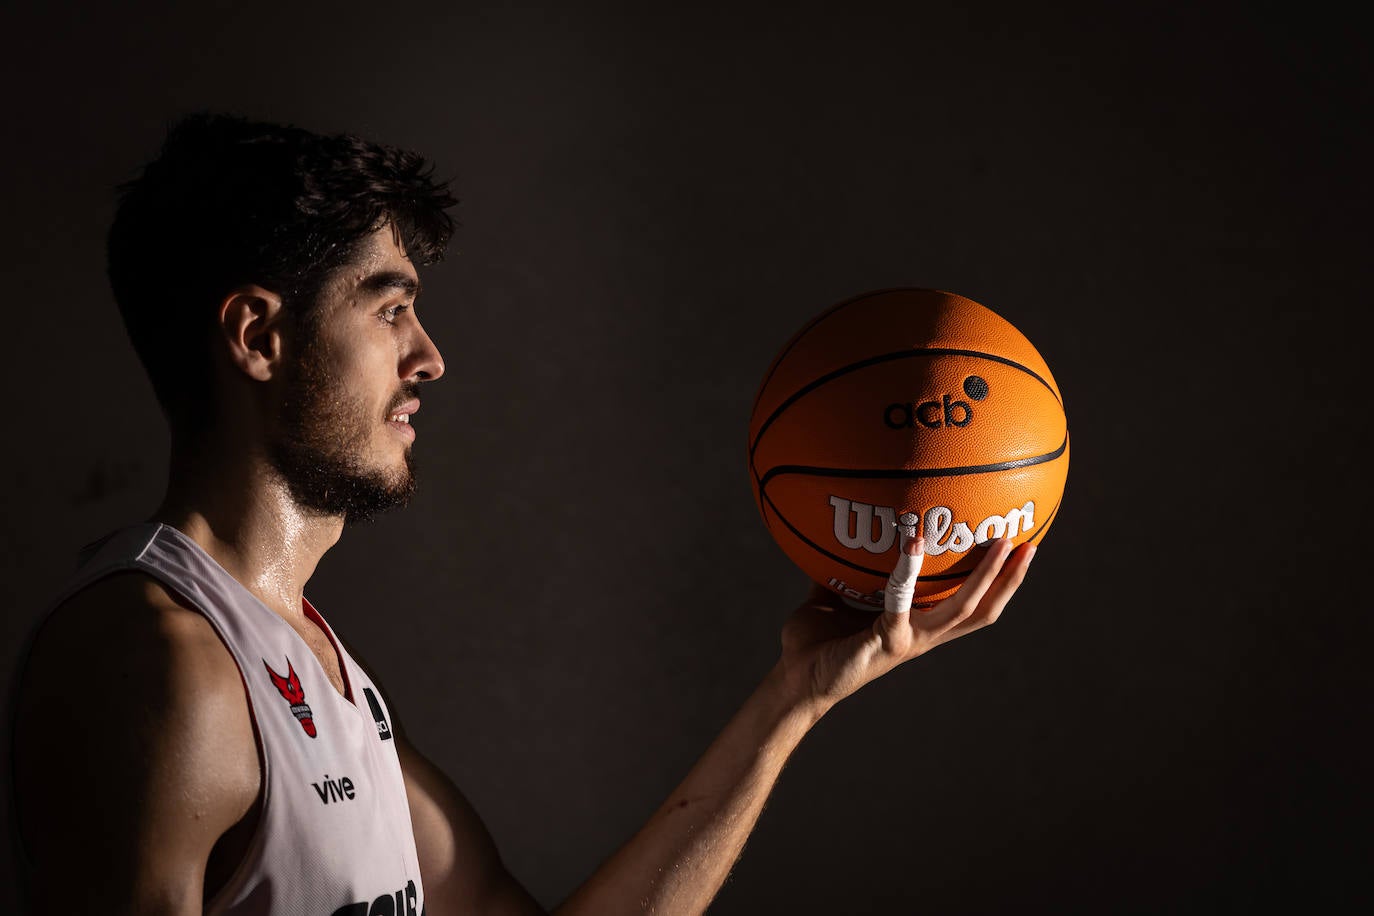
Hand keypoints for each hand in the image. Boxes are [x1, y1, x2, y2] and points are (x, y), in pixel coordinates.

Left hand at [777, 533, 1035, 711]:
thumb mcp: (832, 599)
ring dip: (985, 576)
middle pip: (983, 610)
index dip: (999, 585)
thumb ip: (842, 572)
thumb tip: (834, 535)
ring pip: (962, 608)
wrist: (794, 680)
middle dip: (1010, 579)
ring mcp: (908, 640)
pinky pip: (902, 602)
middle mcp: (923, 635)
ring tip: (1000, 542)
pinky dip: (909, 571)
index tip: (1018, 551)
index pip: (971, 607)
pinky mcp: (885, 642)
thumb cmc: (815, 644)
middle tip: (1029, 543)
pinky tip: (913, 540)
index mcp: (918, 626)